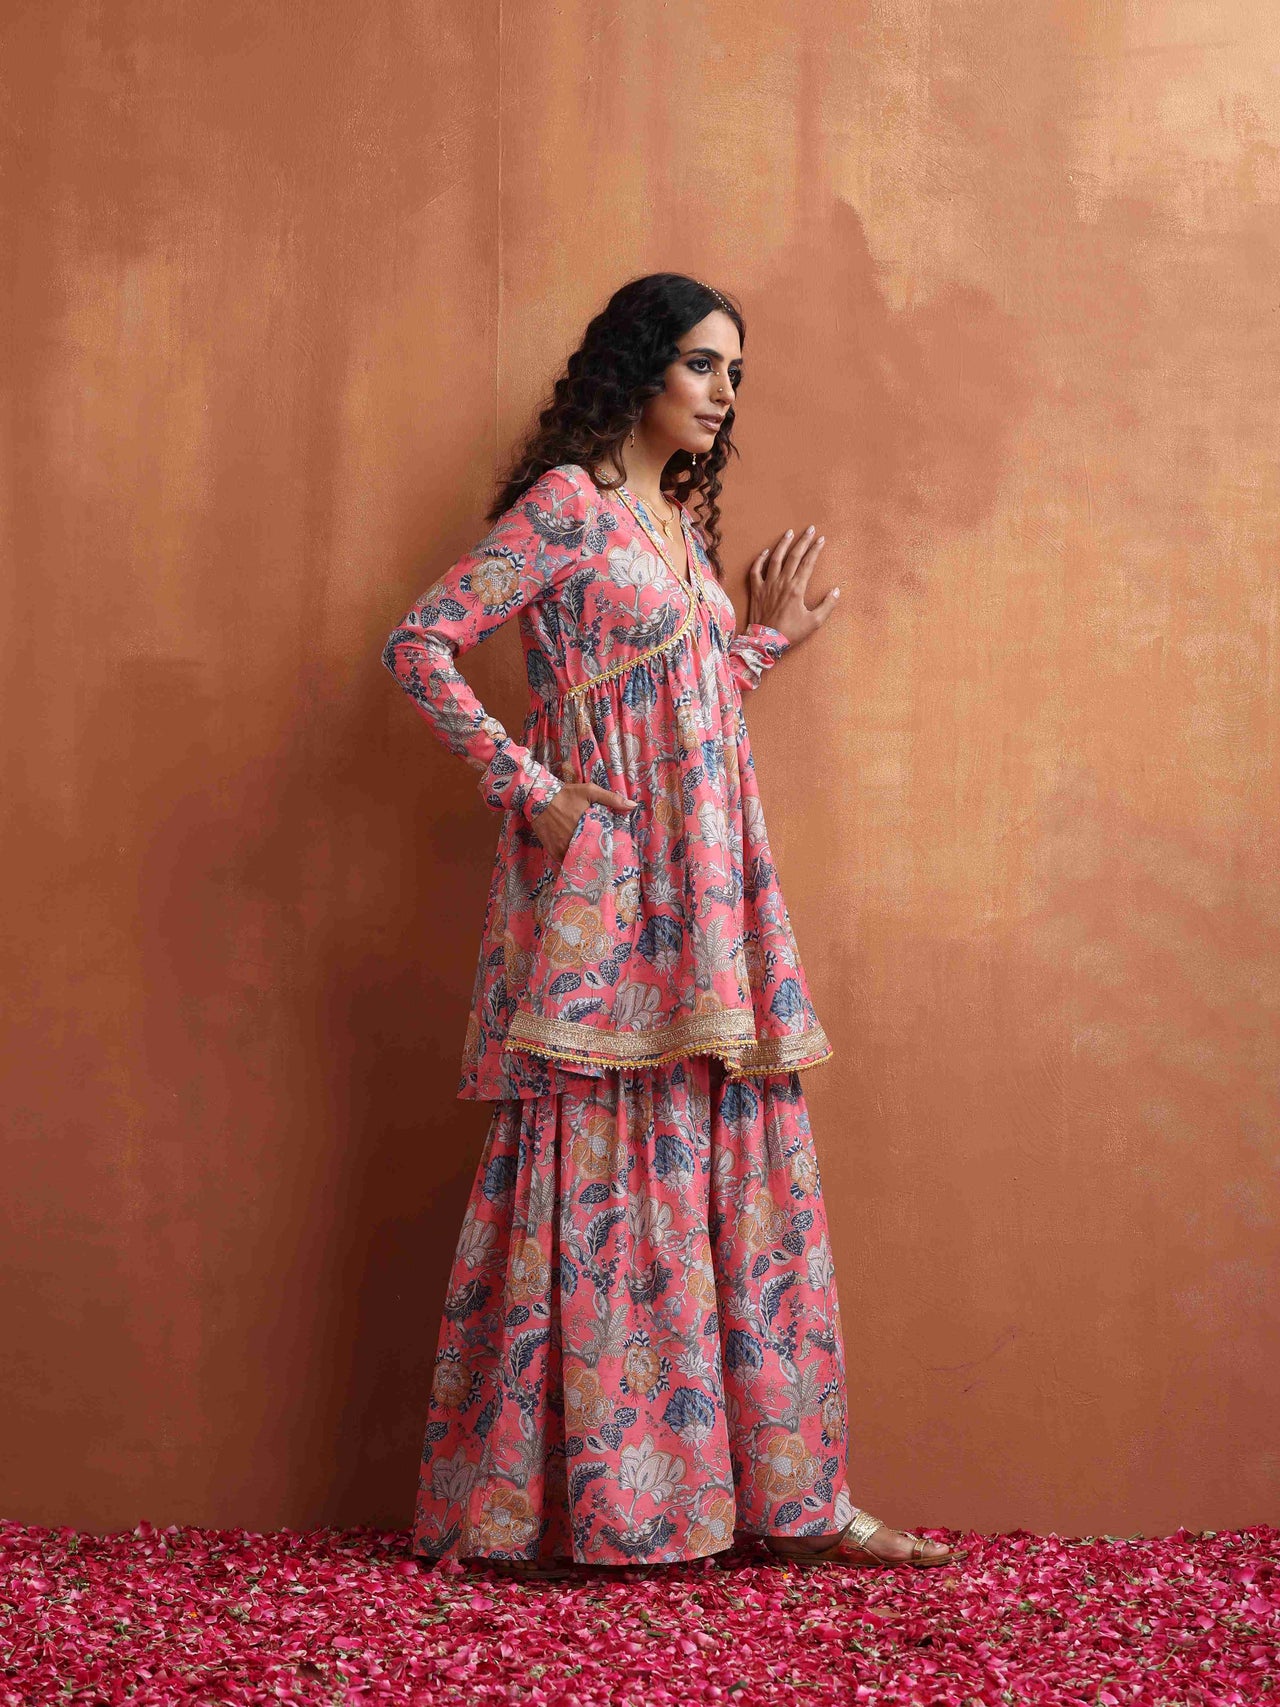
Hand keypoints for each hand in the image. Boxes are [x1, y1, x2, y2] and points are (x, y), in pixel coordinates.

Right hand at [530, 781, 636, 863]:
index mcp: (587, 827)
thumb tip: (633, 806)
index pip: (603, 845)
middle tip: (604, 861)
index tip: (614, 853)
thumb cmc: (566, 795)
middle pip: (590, 855)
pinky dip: (570, 863)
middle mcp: (574, 840)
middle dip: (597, 858)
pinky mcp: (553, 851)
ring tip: (591, 864)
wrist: (538, 798)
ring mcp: (562, 847)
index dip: (608, 850)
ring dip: (584, 861)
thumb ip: (612, 799)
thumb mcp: (590, 791)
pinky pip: (564, 862)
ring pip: (577, 860)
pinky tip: (577, 863)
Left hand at [746, 524, 840, 645]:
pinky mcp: (756, 590)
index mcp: (797, 588)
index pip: (808, 563)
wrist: (765, 642)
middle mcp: (782, 582)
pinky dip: (760, 559)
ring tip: (789, 532)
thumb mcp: (814, 622)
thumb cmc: (791, 633)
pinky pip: (756, 571)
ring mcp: (767, 585)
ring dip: (783, 544)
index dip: (815, 549)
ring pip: (775, 559)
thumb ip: (827, 605)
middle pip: (793, 556)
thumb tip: (836, 590)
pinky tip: (766, 551)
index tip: (821, 539)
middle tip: (810, 529)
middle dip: (803, 541)